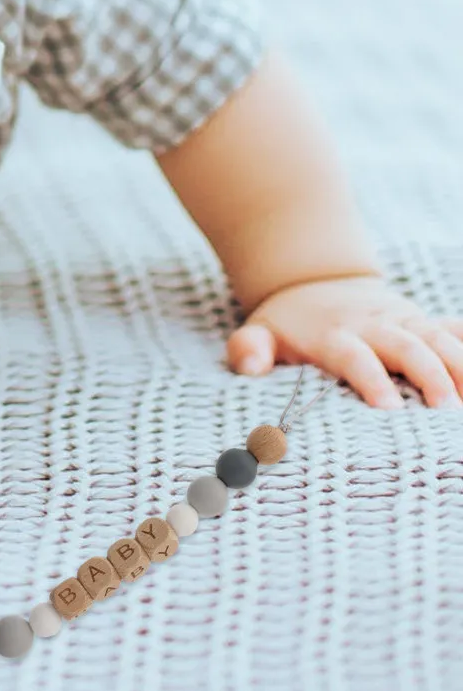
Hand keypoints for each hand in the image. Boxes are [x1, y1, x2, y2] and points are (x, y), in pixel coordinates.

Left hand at [228, 275, 462, 407]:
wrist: (314, 280)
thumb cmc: (289, 323)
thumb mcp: (260, 330)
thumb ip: (249, 348)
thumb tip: (250, 367)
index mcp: (332, 333)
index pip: (353, 356)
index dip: (371, 379)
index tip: (388, 407)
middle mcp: (372, 324)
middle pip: (407, 345)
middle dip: (430, 375)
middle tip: (446, 411)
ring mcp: (402, 320)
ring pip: (438, 338)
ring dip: (460, 366)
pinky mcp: (422, 321)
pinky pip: (453, 328)